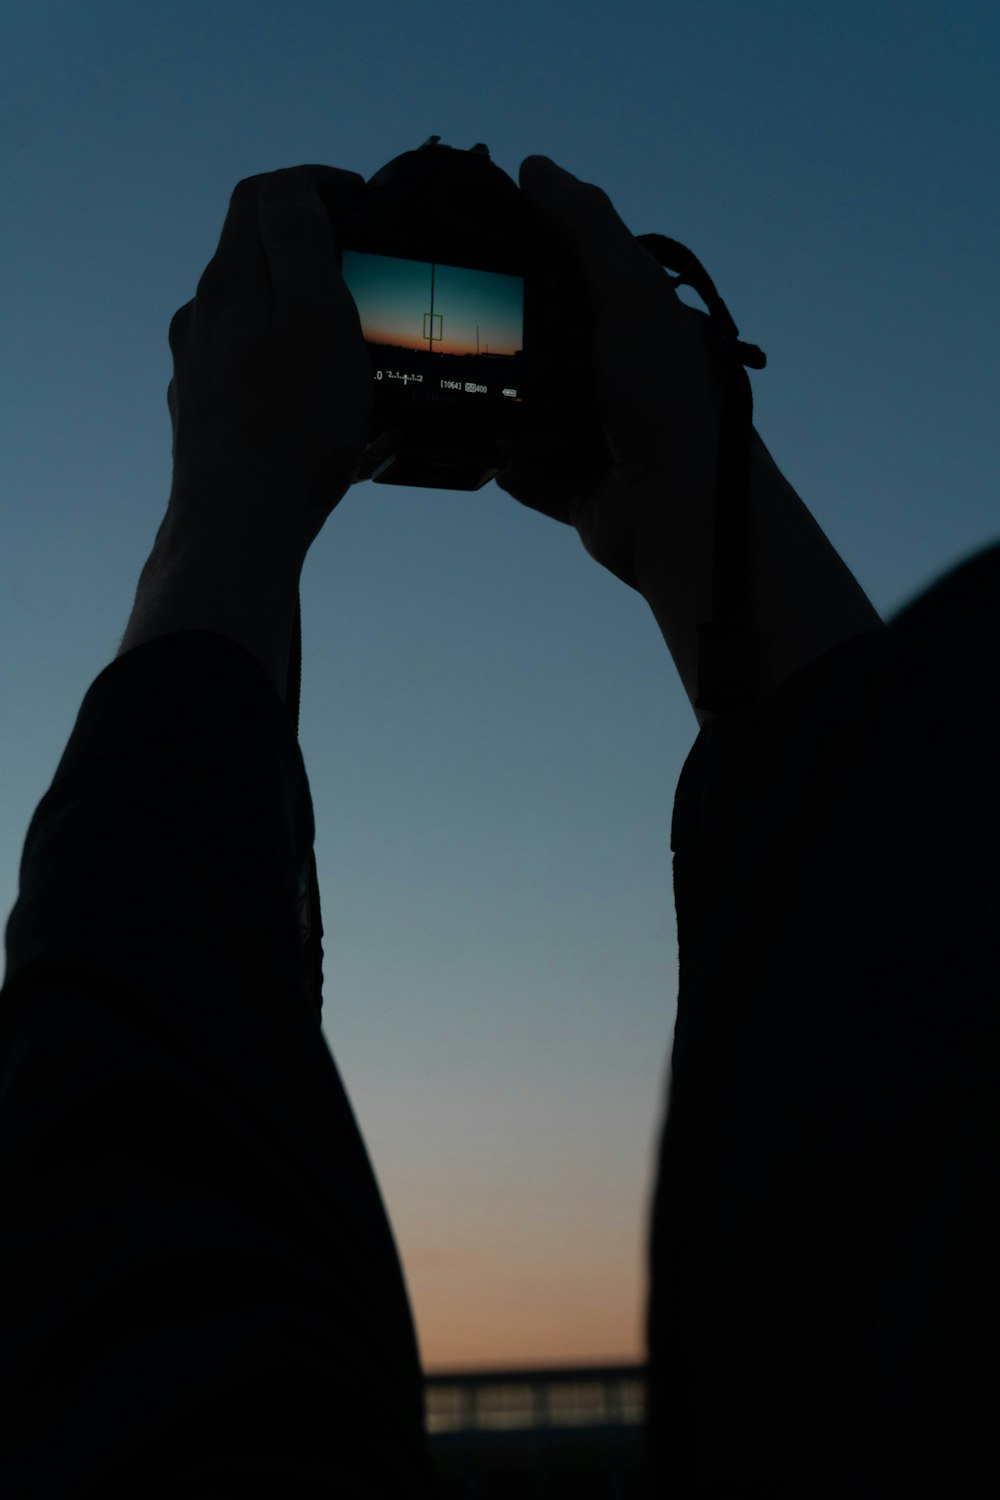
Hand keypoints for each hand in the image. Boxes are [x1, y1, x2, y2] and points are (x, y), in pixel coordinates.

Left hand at [166, 164, 373, 558]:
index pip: (263, 196)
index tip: (363, 200)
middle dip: (312, 251)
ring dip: (298, 314)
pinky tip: (315, 403)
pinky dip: (284, 366)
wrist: (238, 529)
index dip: (314, 183)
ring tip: (350, 347)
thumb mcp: (317, 319)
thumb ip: (302, 245)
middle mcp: (202, 320)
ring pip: (251, 319)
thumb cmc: (291, 430)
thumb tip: (293, 191)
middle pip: (254, 256)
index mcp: (230, 283)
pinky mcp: (206, 419)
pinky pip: (249, 373)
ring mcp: (198, 372)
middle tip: (368, 276)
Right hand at [497, 155, 723, 592]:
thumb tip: (534, 166)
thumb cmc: (664, 397)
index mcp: (634, 325)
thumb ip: (585, 229)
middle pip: (537, 346)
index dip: (523, 259)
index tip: (467, 248)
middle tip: (440, 325)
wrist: (677, 510)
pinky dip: (504, 463)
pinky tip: (477, 448)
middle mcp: (615, 377)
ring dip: (496, 408)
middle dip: (497, 341)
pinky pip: (521, 471)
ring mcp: (594, 437)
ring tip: (456, 393)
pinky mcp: (576, 489)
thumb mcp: (628, 295)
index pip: (569, 278)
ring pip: (522, 412)